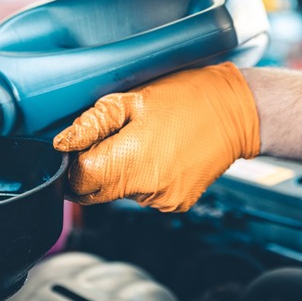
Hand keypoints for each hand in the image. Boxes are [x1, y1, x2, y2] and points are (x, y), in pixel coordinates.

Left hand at [53, 62, 259, 211]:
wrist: (238, 111)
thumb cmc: (187, 97)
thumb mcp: (133, 99)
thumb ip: (93, 124)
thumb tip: (62, 143)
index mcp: (130, 162)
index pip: (78, 180)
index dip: (72, 162)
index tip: (80, 144)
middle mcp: (146, 190)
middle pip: (95, 192)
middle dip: (92, 169)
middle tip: (109, 138)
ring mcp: (163, 200)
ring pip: (119, 193)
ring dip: (119, 171)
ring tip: (142, 140)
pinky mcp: (177, 203)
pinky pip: (144, 194)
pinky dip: (143, 177)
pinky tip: (158, 153)